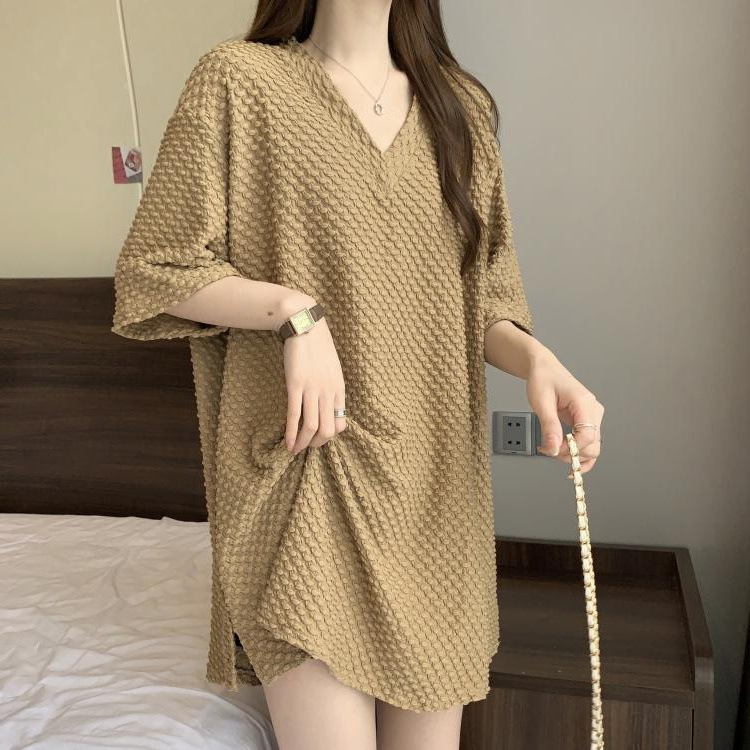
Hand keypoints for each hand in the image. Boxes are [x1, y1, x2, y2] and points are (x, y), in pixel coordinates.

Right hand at [283, 315, 347, 453]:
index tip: (318, 439)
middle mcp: (329, 392)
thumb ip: (331, 388)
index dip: (330, 437)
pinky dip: (292, 433)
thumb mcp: (333, 369)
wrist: (305, 325)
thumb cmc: (318, 347)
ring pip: (311, 426)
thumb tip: (326, 406)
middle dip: (316, 444)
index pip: (341, 423)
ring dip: (303, 443)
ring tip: (295, 450)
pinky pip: (295, 415)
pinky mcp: (295, 385)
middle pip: (327, 430)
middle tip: (306, 448)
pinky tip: (288, 443)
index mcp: (340, 389)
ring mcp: (312, 389)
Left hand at [525, 352, 603, 476]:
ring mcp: (591, 416)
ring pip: (592, 447)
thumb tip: (553, 449)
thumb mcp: (541, 402)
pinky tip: (568, 457)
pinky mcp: (586, 421)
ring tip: (554, 450)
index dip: (571, 448)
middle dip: (572, 454)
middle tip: (551, 450)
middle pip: (593, 445)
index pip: (587, 436)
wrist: (544, 369)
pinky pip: (587, 442)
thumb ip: (549, 427)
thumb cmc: (544, 379)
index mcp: (584, 402)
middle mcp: (592, 410)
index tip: (554, 449)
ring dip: (574, 454)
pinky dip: (578, 452)